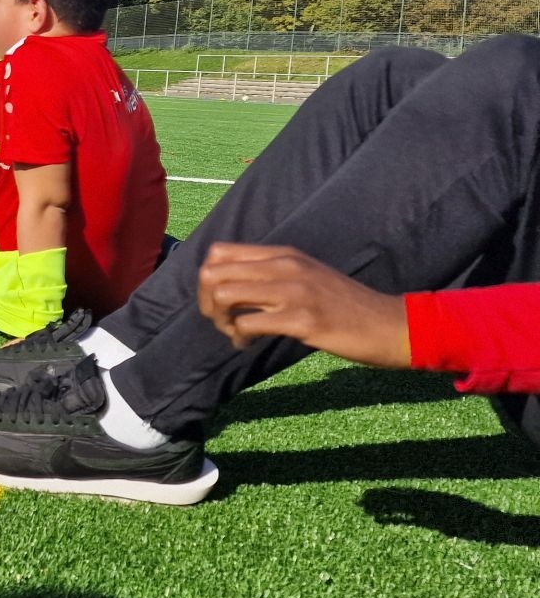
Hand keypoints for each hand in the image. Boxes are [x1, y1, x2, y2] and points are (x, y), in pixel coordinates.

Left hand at [197, 243, 411, 367]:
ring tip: (237, 334)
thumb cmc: (344, 305)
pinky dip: (239, 339)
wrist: (389, 324)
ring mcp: (294, 291)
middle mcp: (285, 266)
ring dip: (221, 321)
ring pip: (224, 295)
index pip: (220, 252)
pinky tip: (249, 346)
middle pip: (212, 273)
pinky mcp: (302, 319)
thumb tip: (228, 284)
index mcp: (284, 254)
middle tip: (224, 321)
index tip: (223, 300)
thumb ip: (272, 274)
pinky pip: (247, 324)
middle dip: (208, 302)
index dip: (208, 278)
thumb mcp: (306, 277)